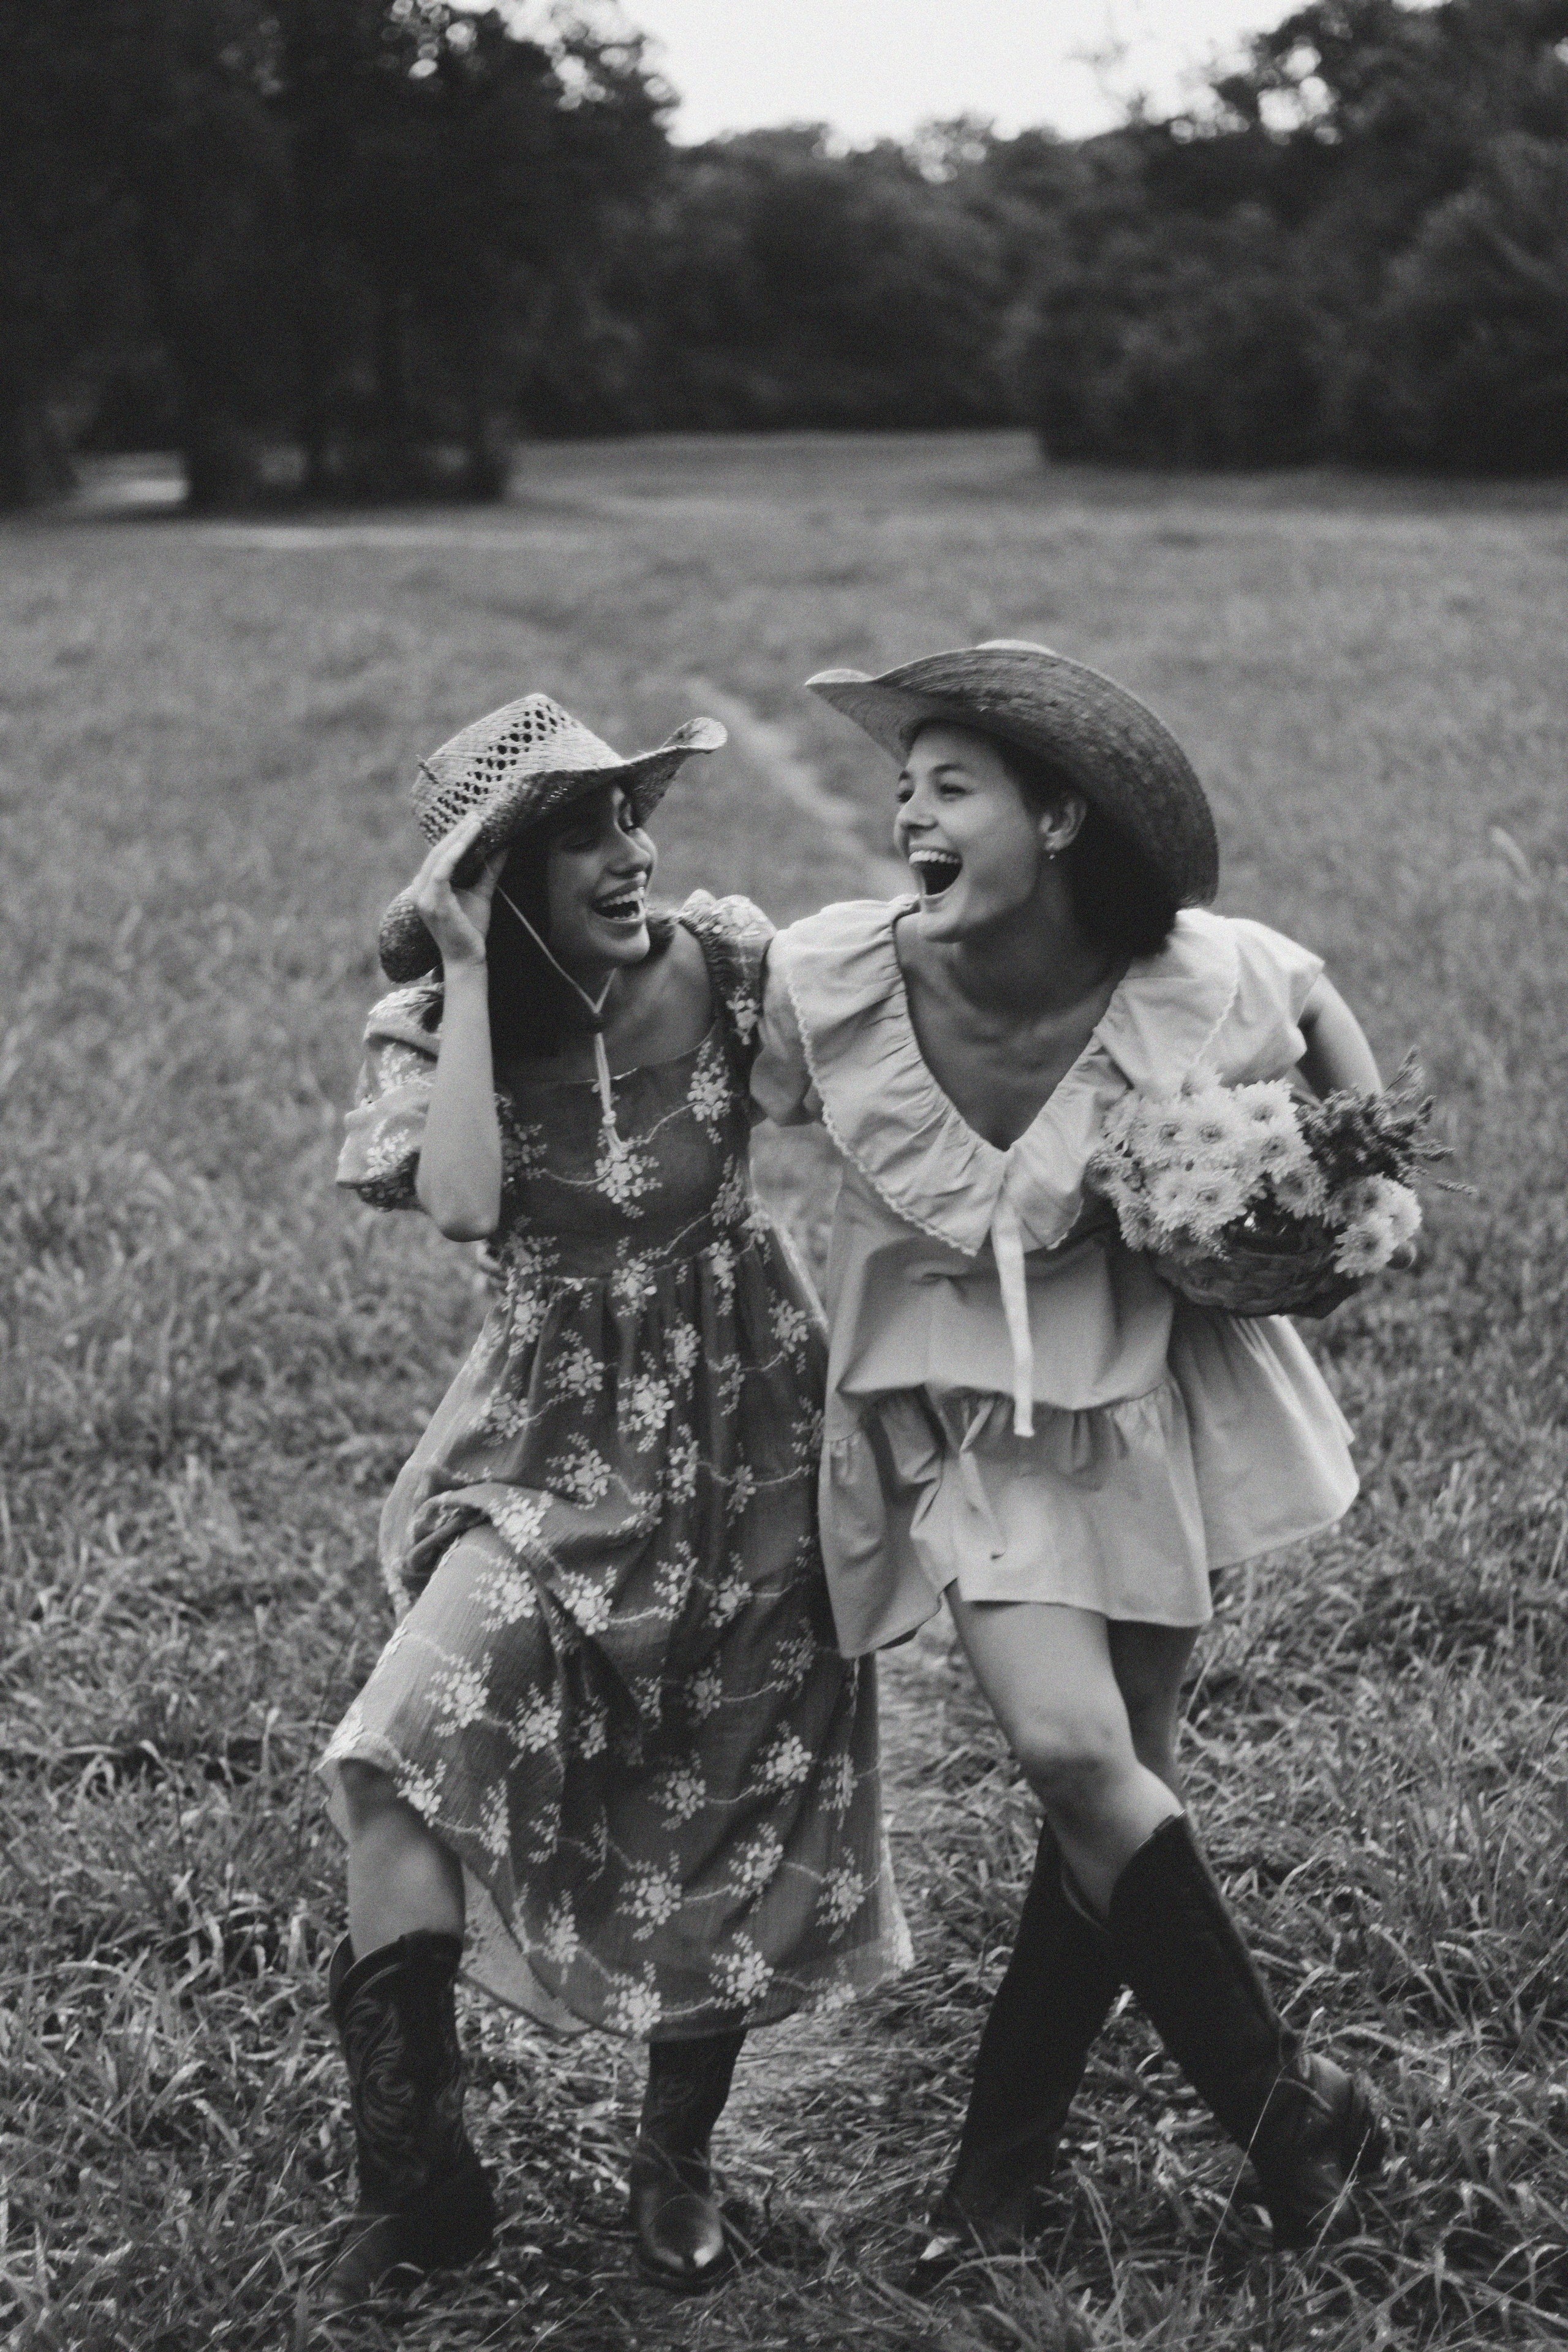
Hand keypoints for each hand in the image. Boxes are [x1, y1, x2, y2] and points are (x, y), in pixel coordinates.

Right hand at [410, 811, 505, 970]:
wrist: (467, 958)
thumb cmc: (471, 928)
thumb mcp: (481, 893)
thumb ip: (488, 870)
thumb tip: (504, 846)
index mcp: (425, 886)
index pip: (438, 855)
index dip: (454, 835)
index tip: (472, 819)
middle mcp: (418, 889)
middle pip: (437, 852)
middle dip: (457, 831)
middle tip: (475, 814)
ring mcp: (423, 897)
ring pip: (439, 858)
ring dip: (458, 838)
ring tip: (476, 823)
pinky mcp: (433, 903)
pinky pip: (441, 872)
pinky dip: (454, 855)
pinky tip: (467, 841)